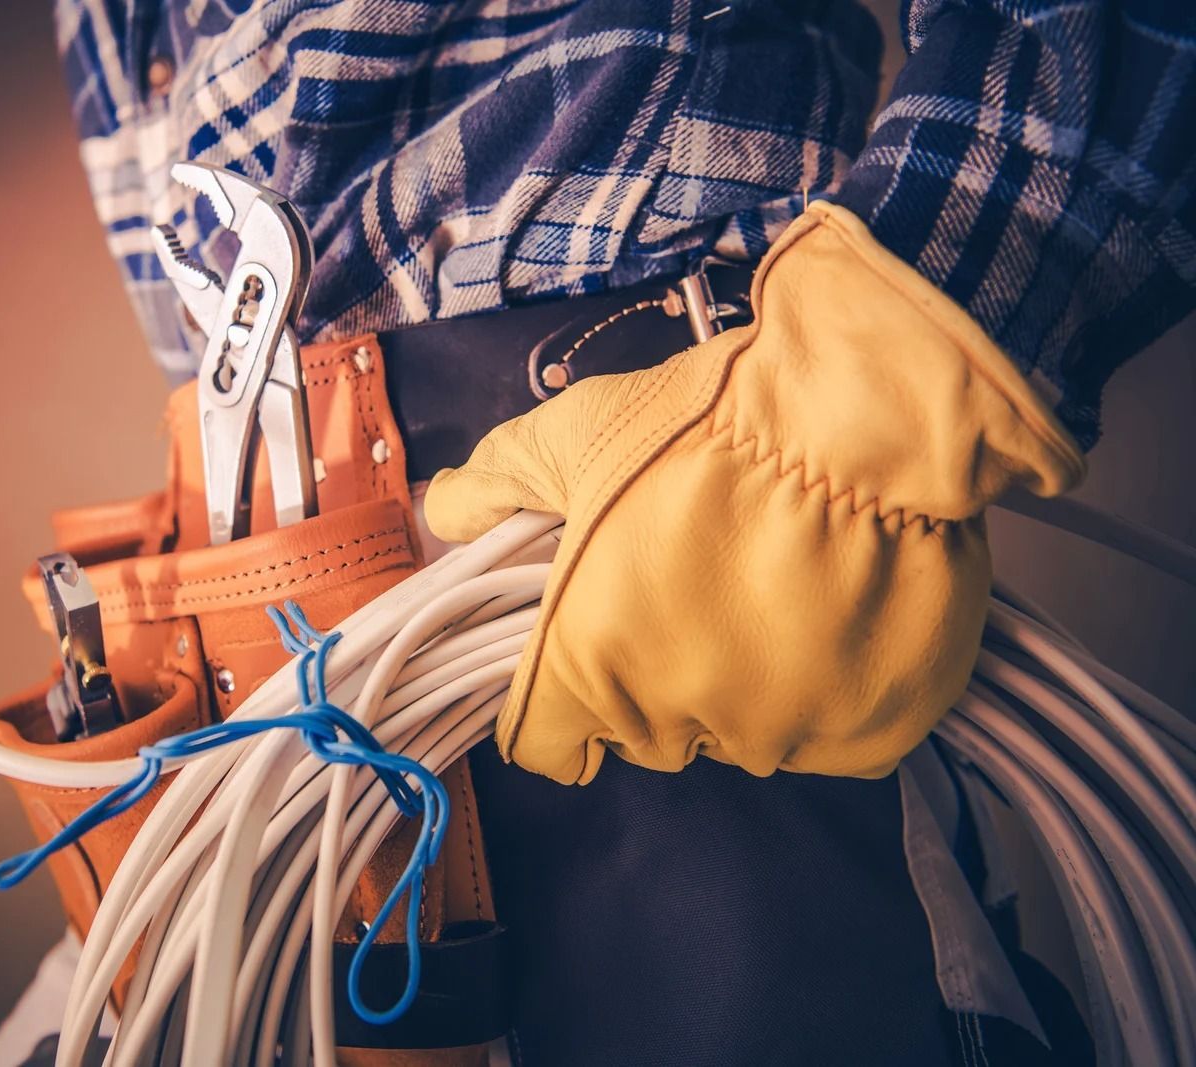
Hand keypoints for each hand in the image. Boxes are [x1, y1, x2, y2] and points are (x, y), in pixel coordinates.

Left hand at [426, 203, 1084, 783]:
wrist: (861, 414)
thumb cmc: (700, 424)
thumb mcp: (574, 434)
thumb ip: (498, 482)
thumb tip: (443, 510)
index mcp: (587, 666)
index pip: (546, 740)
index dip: (558, 696)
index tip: (587, 650)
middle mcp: (678, 721)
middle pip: (647, 733)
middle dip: (655, 675)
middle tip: (692, 587)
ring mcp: (780, 735)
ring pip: (742, 734)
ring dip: (746, 685)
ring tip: (774, 590)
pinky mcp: (868, 735)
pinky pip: (828, 737)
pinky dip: (828, 696)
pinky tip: (833, 619)